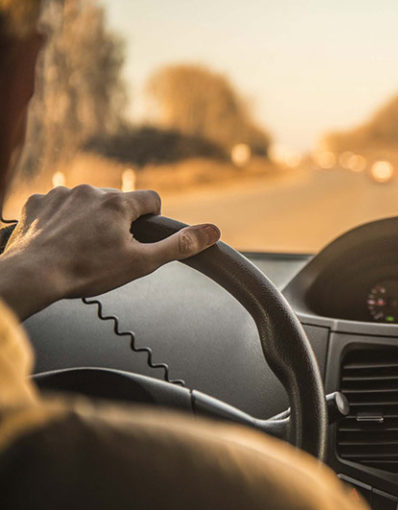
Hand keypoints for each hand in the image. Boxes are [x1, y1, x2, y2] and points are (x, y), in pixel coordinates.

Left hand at [0, 185, 219, 318]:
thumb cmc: (86, 271)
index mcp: (118, 203)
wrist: (32, 276)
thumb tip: (213, 231)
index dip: (152, 219)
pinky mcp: (36, 202)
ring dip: (88, 219)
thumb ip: (179, 246)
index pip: (151, 200)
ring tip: (80, 248)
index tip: (142, 236)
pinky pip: (56, 206)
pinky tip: (57, 241)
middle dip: (117, 222)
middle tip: (107, 250)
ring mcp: (60, 194)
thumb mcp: (141, 263)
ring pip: (86, 203)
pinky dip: (59, 220)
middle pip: (117, 202)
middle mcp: (90, 191)